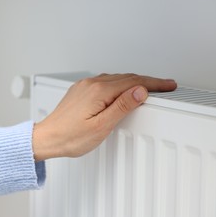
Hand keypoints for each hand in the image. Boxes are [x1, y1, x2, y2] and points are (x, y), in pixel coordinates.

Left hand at [32, 73, 176, 160]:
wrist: (47, 138)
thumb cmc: (70, 136)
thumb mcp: (101, 126)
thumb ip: (122, 106)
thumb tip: (140, 91)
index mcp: (98, 91)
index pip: (133, 82)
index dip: (154, 83)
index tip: (168, 85)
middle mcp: (91, 84)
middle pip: (126, 78)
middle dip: (147, 81)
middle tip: (164, 86)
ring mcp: (84, 86)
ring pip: (116, 78)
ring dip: (133, 81)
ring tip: (148, 87)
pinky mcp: (80, 91)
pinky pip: (105, 81)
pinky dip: (119, 84)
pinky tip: (123, 89)